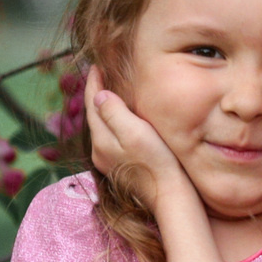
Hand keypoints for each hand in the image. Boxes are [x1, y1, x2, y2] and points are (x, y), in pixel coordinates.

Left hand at [83, 67, 190, 205]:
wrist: (169, 196)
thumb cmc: (157, 161)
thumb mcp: (135, 132)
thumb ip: (114, 112)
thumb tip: (99, 95)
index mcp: (101, 139)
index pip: (91, 104)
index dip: (93, 82)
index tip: (97, 66)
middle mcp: (99, 151)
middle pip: (93, 115)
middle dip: (96, 94)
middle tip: (102, 75)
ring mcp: (108, 161)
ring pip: (102, 127)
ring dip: (104, 109)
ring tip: (110, 92)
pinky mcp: (120, 167)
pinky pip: (110, 137)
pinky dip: (112, 122)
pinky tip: (121, 120)